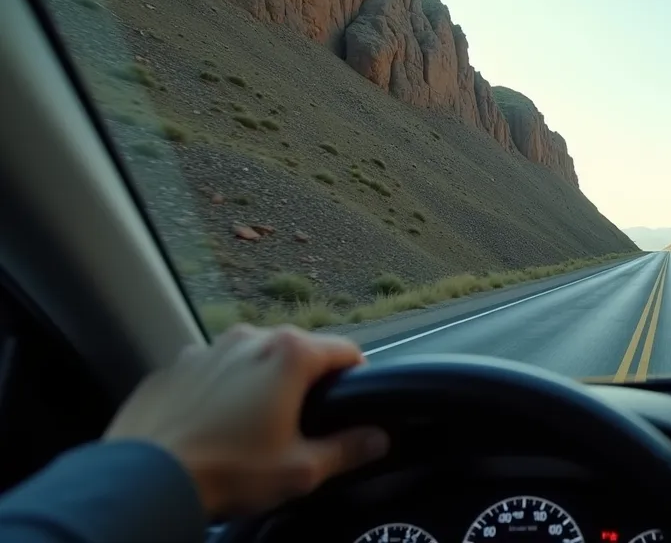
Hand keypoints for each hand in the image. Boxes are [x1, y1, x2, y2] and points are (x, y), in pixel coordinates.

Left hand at [105, 324, 388, 518]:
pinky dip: (220, 390)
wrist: (144, 480)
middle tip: (302, 424)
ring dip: (260, 382)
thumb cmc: (228, 472)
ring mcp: (207, 348)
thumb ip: (347, 449)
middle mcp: (250, 339)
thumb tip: (377, 438)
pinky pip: (212, 371)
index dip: (357, 375)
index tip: (354, 401)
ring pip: (252, 358)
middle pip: (297, 351)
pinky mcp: (174, 366)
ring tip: (252, 427)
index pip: (345, 349)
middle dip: (305, 381)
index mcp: (289, 354)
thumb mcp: (301, 470)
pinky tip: (214, 427)